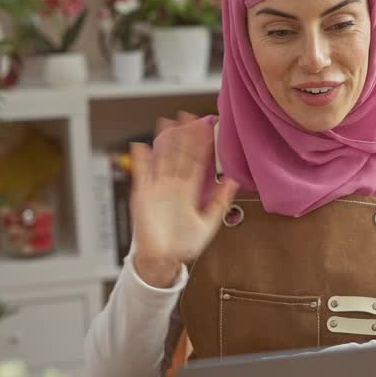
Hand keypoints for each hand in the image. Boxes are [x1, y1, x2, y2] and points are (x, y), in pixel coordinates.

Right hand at [130, 111, 238, 286]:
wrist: (164, 260)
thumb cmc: (184, 244)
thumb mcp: (208, 222)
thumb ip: (220, 201)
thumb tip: (234, 182)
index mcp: (189, 191)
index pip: (196, 162)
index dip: (201, 145)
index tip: (207, 128)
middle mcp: (173, 186)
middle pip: (178, 155)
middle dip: (183, 136)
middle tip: (187, 115)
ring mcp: (158, 189)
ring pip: (161, 159)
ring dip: (163, 141)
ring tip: (167, 122)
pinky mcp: (143, 197)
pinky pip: (142, 175)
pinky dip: (141, 161)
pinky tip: (141, 146)